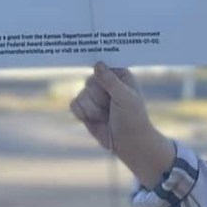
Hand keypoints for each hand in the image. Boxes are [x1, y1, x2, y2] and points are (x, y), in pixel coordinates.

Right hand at [69, 62, 174, 187]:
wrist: (128, 143)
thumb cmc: (132, 118)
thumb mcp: (125, 97)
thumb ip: (110, 81)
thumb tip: (97, 64)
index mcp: (119, 76)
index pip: (102, 66)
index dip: (101, 76)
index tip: (107, 87)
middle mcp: (106, 83)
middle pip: (89, 82)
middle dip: (98, 98)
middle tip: (112, 107)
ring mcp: (94, 96)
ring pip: (81, 95)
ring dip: (93, 109)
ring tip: (106, 116)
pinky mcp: (85, 109)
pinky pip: (74, 105)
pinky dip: (82, 114)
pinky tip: (95, 120)